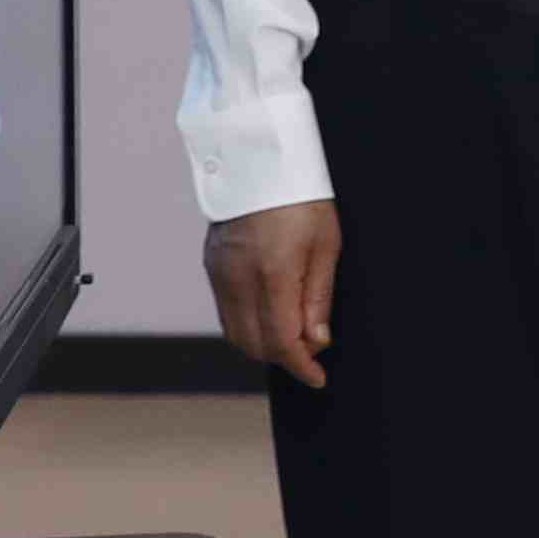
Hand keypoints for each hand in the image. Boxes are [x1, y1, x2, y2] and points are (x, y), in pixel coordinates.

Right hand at [208, 200, 342, 388]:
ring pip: (235, 332)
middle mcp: (236, 279)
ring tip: (295, 333)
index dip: (301, 366)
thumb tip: (317, 341)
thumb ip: (318, 297)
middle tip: (312, 351)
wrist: (260, 160)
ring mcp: (218, 273)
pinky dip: (247, 323)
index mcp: (271, 274)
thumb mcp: (327, 245)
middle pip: (253, 344)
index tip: (318, 377)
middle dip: (283, 357)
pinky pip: (226, 311)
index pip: (281, 341)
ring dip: (263, 343)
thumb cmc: (302, 197)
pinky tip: (272, 313)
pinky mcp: (211, 266)